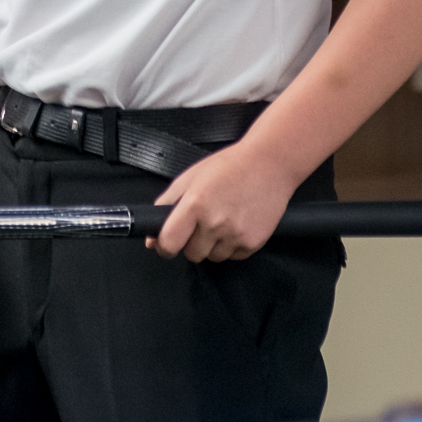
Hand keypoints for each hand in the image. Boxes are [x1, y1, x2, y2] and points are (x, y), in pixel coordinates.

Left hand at [149, 141, 302, 262]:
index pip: (169, 243)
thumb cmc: (228, 166)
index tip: (168, 242)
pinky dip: (232, 245)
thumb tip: (151, 238)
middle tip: (203, 222)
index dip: (165, 245)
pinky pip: (233, 256)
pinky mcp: (253, 243)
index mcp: (195, 204)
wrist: (270, 163)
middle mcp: (214, 223)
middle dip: (192, 242)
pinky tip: (238, 223)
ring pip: (213, 257)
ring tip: (223, 219)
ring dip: (213, 245)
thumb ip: (166, 205)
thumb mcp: (190, 178)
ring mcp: (235, 235)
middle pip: (192, 254)